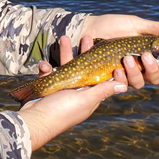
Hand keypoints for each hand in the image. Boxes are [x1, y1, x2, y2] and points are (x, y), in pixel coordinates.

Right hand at [19, 35, 127, 151]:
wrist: (35, 121)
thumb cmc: (62, 112)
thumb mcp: (85, 100)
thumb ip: (103, 91)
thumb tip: (124, 86)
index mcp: (90, 95)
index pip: (101, 77)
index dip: (104, 64)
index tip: (107, 51)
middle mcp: (78, 92)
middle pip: (84, 68)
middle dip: (84, 53)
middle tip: (87, 37)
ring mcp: (62, 89)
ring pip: (66, 67)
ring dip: (65, 53)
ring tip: (64, 38)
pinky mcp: (47, 88)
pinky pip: (49, 74)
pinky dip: (46, 68)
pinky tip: (44, 66)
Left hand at [82, 14, 158, 89]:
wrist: (89, 29)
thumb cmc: (112, 26)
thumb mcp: (134, 24)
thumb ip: (154, 28)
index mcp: (149, 55)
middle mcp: (139, 67)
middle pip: (155, 78)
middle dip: (153, 69)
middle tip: (146, 56)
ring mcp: (125, 74)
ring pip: (138, 83)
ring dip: (135, 73)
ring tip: (126, 59)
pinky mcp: (110, 78)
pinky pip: (119, 85)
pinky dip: (120, 78)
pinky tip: (116, 69)